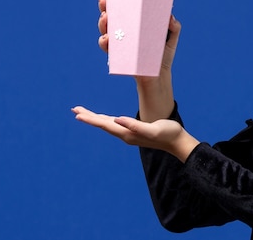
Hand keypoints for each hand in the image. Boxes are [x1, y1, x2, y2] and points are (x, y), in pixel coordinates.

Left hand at [72, 106, 199, 161]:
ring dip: (95, 118)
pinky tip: (105, 118)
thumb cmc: (168, 133)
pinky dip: (106, 120)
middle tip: (74, 110)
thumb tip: (117, 120)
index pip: (105, 124)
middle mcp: (125, 135)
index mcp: (128, 133)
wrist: (177, 142)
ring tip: (83, 113)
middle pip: (103, 124)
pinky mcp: (134, 131)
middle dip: (89, 117)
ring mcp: (129, 134)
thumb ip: (135, 125)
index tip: (77, 114)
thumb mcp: (153, 129)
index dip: (91, 119)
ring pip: (108, 125)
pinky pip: (115, 125)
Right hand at [96, 0, 179, 121]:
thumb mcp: (171, 37)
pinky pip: (107, 48)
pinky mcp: (117, 56)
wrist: (159, 76)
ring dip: (103, 23)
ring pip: (106, 30)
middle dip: (105, 7)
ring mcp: (120, 43)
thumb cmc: (163, 54)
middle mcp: (125, 31)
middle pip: (112, 16)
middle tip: (105, 1)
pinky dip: (105, 42)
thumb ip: (174, 26)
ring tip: (106, 18)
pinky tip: (107, 39)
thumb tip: (170, 17)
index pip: (125, 8)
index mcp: (136, 24)